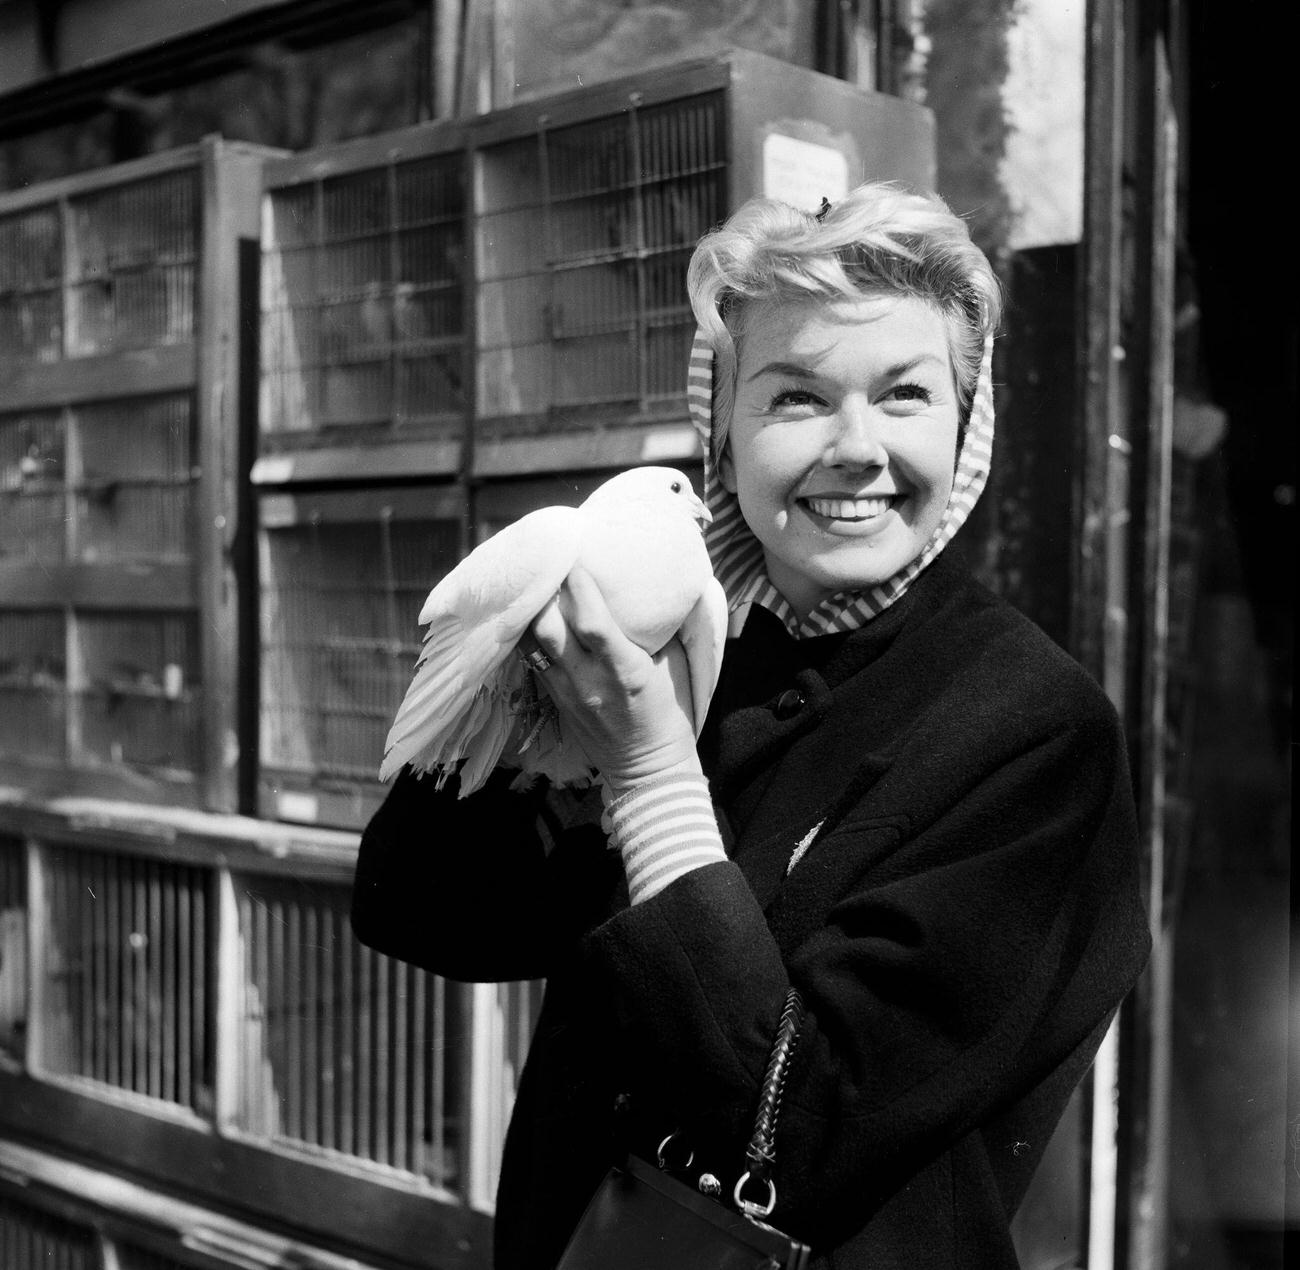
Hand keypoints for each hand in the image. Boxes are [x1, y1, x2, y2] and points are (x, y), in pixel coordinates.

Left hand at [528, 566, 701, 792]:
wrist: (649, 770)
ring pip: (531, 644)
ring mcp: (568, 693)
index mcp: (627, 671)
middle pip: (548, 629)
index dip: (578, 586)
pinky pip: (532, 660)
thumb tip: (654, 584)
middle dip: (544, 591)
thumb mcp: (676, 666)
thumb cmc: (672, 713)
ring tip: (532, 580)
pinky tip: (529, 611)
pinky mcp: (555, 701)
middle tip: (546, 559)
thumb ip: (659, 627)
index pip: (593, 623)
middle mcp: (590, 681)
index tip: (574, 552)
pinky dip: (528, 633)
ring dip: (529, 610)